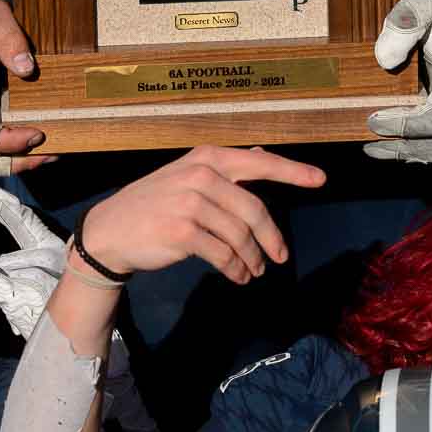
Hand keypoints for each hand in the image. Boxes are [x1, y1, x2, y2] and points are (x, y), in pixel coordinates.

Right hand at [77, 145, 323, 284]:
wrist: (110, 231)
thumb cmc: (152, 204)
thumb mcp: (186, 175)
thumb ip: (224, 168)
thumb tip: (261, 155)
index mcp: (207, 158)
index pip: (260, 162)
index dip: (293, 172)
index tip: (320, 180)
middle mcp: (201, 175)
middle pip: (255, 210)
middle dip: (271, 238)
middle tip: (279, 258)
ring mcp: (191, 203)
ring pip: (240, 236)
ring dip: (252, 259)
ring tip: (253, 271)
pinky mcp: (183, 232)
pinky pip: (224, 255)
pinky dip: (235, 270)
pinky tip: (237, 276)